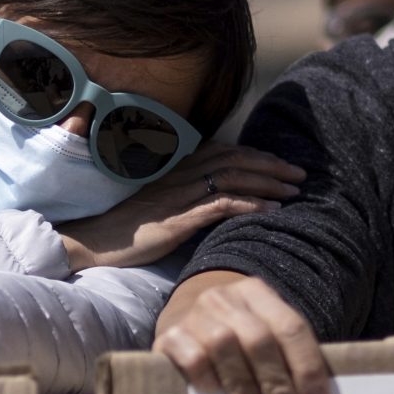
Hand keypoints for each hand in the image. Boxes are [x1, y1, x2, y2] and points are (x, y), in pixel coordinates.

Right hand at [57, 143, 303, 270]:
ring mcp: (179, 195)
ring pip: (233, 178)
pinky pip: (221, 205)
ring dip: (268, 183)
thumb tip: (217, 205)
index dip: (256, 155)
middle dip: (271, 165)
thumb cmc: (126, 230)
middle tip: (300, 174)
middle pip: (235, 159)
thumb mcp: (160, 206)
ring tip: (294, 191)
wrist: (93, 241)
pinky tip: (272, 211)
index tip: (280, 165)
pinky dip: (250, 205)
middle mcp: (180, 175)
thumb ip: (187, 199)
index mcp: (176, 168)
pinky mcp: (177, 219)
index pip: (225, 151)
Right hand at [153, 271, 330, 393]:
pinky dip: (206, 378)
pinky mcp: (168, 336)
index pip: (290, 327)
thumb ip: (285, 361)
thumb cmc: (235, 345)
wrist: (182, 326)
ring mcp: (194, 315)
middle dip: (277, 385)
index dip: (306, 366)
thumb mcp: (263, 339)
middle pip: (258, 340)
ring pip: (224, 346)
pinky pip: (190, 357)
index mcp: (258, 294)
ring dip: (244, 388)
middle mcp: (225, 299)